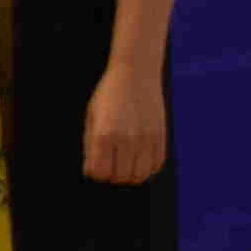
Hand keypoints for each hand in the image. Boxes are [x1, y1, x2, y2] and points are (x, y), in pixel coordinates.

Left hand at [81, 63, 169, 186]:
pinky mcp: (161, 136)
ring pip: (140, 175)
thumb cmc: (109, 95)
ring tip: (124, 165)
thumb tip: (91, 171)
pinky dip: (147, 169)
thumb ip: (90, 145)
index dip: (96, 173)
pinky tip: (139, 160)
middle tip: (109, 166)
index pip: (100, 172)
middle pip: (120, 177)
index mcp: (104, 134)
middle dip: (112, 177)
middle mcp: (126, 139)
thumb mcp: (91, 117)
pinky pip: (156, 165)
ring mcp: (146, 139)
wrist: (136, 73)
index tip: (95, 166)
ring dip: (130, 175)